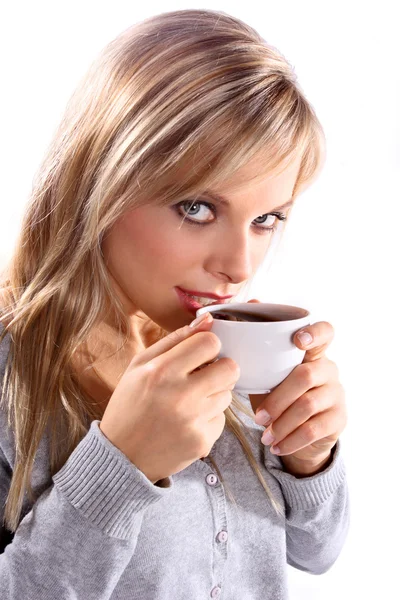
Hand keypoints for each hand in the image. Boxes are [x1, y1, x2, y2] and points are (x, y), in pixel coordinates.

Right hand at [100, 312, 239, 483]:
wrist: (121, 457)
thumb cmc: (130, 405)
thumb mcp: (139, 365)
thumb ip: (174, 339)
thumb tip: (206, 320)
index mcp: (161, 371)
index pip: (210, 342)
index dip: (208, 346)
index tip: (199, 355)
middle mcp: (180, 396)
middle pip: (230, 368)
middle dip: (220, 368)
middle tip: (203, 376)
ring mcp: (193, 421)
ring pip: (228, 394)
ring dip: (213, 394)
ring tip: (189, 402)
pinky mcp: (203, 442)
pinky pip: (221, 419)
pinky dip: (208, 418)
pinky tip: (187, 422)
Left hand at [247, 299, 346, 476]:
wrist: (300, 435)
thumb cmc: (278, 394)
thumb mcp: (266, 375)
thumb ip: (257, 350)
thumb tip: (248, 306)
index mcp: (312, 352)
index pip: (325, 332)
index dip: (314, 333)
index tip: (297, 340)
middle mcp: (329, 369)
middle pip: (306, 376)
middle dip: (278, 399)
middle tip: (257, 417)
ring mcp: (336, 393)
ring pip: (308, 405)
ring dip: (281, 423)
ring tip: (264, 436)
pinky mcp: (338, 418)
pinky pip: (314, 429)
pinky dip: (291, 440)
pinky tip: (276, 446)